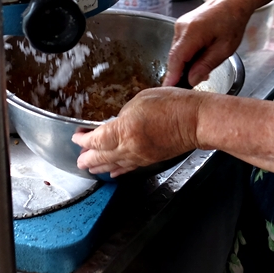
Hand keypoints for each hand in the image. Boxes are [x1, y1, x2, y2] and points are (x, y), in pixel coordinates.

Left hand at [73, 87, 201, 176]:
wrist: (196, 120)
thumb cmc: (174, 105)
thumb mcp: (142, 99)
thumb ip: (124, 113)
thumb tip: (118, 122)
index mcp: (124, 130)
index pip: (96, 140)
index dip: (83, 140)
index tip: (78, 137)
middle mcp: (130, 147)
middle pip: (101, 157)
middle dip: (87, 158)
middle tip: (79, 160)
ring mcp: (140, 156)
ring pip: (114, 165)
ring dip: (100, 167)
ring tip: (90, 168)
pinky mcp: (150, 160)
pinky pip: (129, 168)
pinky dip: (119, 171)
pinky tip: (114, 173)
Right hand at [164, 0, 252, 86]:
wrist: (231, 1)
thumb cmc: (232, 22)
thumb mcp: (225, 48)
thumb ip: (206, 64)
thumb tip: (190, 80)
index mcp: (192, 32)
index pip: (177, 59)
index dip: (172, 76)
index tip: (168, 91)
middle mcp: (181, 27)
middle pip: (174, 57)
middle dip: (180, 73)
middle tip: (191, 87)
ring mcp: (179, 26)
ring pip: (177, 53)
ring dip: (185, 65)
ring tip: (203, 71)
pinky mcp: (180, 27)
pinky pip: (179, 46)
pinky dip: (187, 56)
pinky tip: (200, 59)